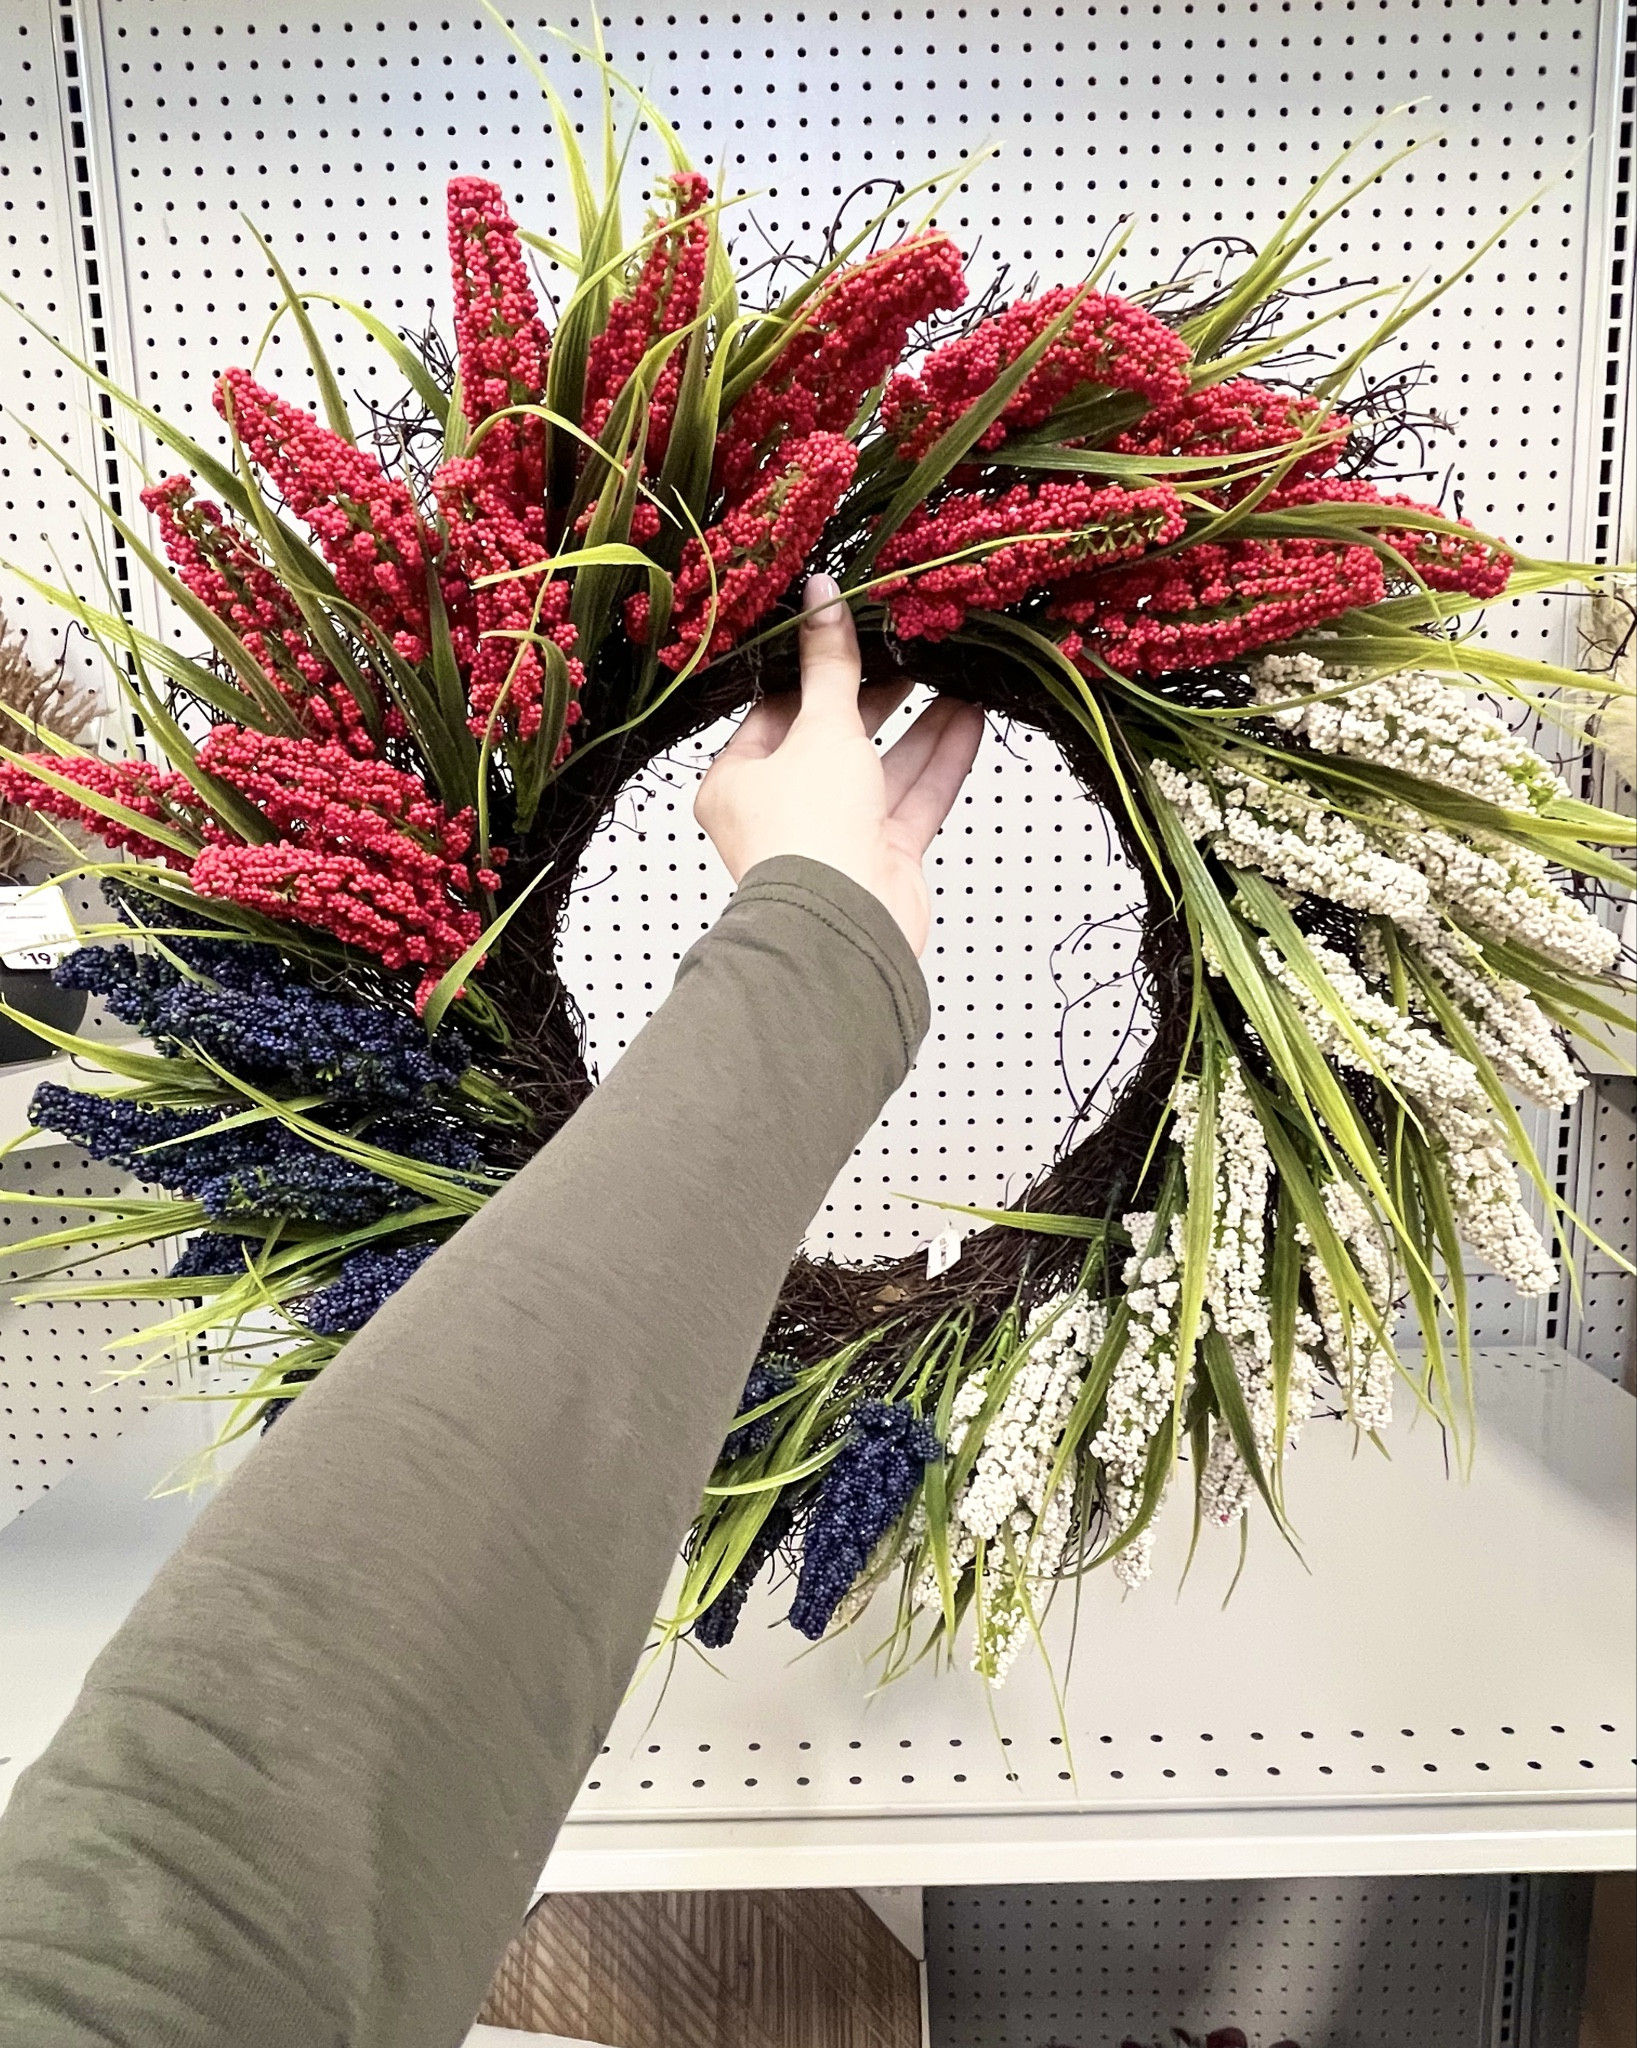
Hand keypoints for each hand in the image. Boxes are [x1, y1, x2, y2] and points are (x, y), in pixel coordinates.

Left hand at [695, 575, 984, 953]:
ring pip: (880, 769)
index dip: (814, 671)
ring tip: (955, 677)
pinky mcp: (881, 858)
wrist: (844, 928)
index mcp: (738, 781)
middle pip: (833, 738)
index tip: (849, 632)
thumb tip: (821, 597)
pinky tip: (968, 719)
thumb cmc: (807, 832)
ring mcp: (835, 835)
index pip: (776, 711)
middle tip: (911, 651)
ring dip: (919, 726)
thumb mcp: (820, 727)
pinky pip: (912, 799)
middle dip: (877, 697)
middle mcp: (782, 809)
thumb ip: (831, 664)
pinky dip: (939, 762)